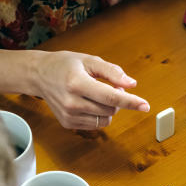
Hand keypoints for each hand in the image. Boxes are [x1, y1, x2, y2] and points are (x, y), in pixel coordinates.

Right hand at [31, 51, 149, 129]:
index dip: (130, 102)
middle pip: (110, 110)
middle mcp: (72, 102)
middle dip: (117, 100)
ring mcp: (68, 115)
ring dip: (109, 109)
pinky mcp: (67, 124)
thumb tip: (132, 85)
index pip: (110, 97)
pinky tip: (89, 103)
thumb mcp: (89, 60)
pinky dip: (99, 115)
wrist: (39, 75)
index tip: (145, 106)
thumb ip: (112, 72)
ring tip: (97, 95)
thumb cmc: (65, 65)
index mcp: (77, 83)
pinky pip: (96, 125)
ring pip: (105, 120)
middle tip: (110, 87)